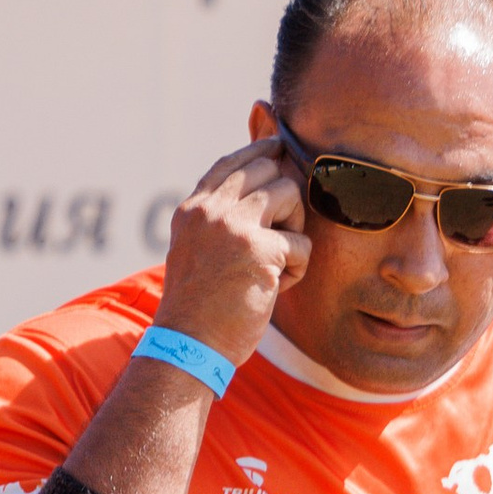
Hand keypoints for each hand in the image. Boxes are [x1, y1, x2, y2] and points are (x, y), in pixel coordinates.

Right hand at [154, 137, 310, 370]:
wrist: (190, 344)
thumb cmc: (199, 309)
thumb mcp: (196, 252)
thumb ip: (217, 220)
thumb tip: (255, 191)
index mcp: (193, 209)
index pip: (232, 163)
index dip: (260, 151)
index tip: (279, 148)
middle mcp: (212, 209)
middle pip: (267, 168)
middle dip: (285, 199)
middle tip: (280, 237)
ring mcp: (234, 225)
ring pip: (289, 192)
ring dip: (295, 228)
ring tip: (279, 261)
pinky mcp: (260, 249)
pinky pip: (302, 243)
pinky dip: (298, 268)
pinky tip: (277, 288)